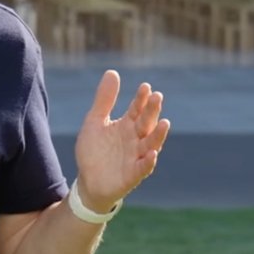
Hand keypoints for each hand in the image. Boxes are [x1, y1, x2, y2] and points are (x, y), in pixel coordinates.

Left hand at [74, 70, 170, 211]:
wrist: (88, 181)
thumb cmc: (94, 151)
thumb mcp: (95, 122)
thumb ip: (104, 100)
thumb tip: (112, 72)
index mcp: (127, 126)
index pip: (137, 109)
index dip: (141, 99)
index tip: (145, 86)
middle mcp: (135, 140)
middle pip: (146, 124)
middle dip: (152, 111)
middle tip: (157, 96)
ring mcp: (135, 157)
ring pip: (150, 144)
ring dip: (158, 134)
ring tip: (165, 122)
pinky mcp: (132, 175)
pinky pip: (142, 168)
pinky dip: (148, 162)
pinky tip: (152, 154)